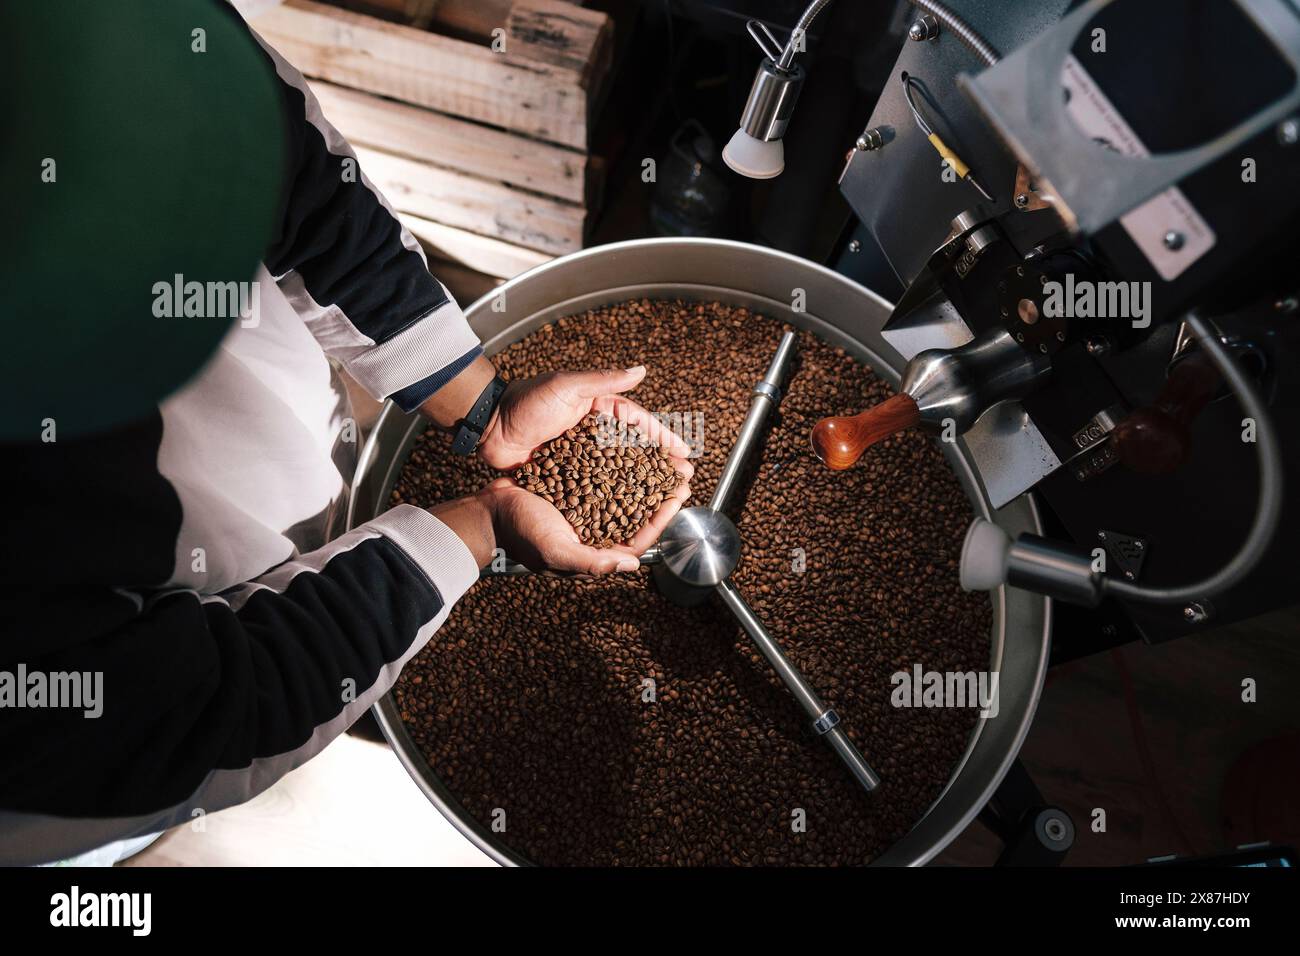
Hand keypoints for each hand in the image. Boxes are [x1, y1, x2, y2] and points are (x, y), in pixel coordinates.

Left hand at [477, 366, 694, 477]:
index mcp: (599, 409)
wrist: (490, 426)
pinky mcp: (569, 475)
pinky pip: (596, 487)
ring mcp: (583, 456)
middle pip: (636, 451)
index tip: (684, 451)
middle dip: (661, 465)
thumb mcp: (566, 385)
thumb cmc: (525, 401)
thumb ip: (603, 380)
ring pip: (620, 472)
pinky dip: (614, 497)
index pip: (639, 424)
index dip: (663, 438)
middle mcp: (595, 434)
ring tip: (665, 497)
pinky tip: (630, 510)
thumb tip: (641, 371)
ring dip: (643, 484)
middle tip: (684, 479)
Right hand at [479, 475, 688, 575]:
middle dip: (659, 495)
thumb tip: (632, 565)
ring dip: (645, 477)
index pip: (638, 538)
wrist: (489, 510)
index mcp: (595, 551)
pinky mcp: (575, 488)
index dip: (661, 519)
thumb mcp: (556, 551)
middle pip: (637, 514)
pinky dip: (619, 465)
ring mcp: (585, 509)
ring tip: (663, 459)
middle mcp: (594, 530)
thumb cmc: (520, 533)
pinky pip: (603, 477)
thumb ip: (592, 562)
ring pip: (624, 493)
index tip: (678, 497)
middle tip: (680, 474)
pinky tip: (632, 449)